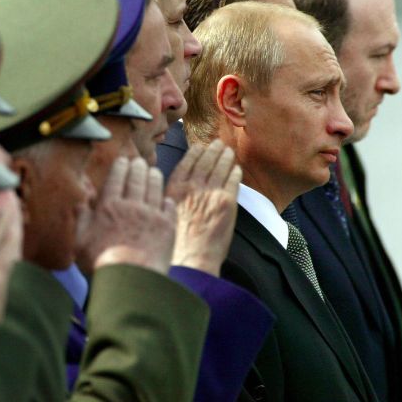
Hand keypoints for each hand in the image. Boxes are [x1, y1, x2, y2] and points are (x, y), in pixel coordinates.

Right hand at [75, 157, 176, 274]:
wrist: (130, 281)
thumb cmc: (100, 264)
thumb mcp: (80, 241)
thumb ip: (81, 217)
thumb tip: (81, 200)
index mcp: (109, 207)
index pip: (116, 178)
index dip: (120, 166)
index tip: (122, 160)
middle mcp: (131, 206)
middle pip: (137, 178)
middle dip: (138, 166)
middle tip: (139, 161)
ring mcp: (152, 216)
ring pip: (155, 188)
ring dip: (154, 176)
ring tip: (154, 171)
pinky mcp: (167, 228)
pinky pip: (169, 207)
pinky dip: (167, 200)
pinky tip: (166, 199)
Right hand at [165, 139, 241, 276]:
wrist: (191, 257)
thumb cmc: (175, 241)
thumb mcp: (164, 212)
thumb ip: (172, 197)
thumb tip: (177, 189)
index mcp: (174, 188)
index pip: (187, 162)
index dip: (195, 152)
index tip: (200, 146)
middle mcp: (192, 186)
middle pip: (205, 161)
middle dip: (213, 150)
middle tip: (218, 144)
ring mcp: (210, 192)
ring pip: (220, 168)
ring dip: (225, 157)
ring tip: (229, 151)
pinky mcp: (226, 202)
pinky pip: (232, 181)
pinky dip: (234, 173)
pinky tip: (236, 169)